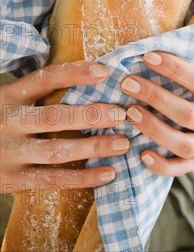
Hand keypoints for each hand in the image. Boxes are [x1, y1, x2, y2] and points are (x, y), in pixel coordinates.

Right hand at [1, 61, 128, 190]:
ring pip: (56, 150)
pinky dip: (83, 178)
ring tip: (123, 143)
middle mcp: (10, 122)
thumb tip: (91, 74)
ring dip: (93, 147)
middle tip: (121, 114)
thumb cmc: (0, 119)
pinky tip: (108, 173)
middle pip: (54, 117)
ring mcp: (11, 153)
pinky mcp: (14, 180)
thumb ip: (38, 91)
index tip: (105, 71)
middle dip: (90, 115)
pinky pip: (53, 180)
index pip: (45, 79)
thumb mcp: (10, 98)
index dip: (75, 74)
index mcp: (10, 96)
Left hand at [121, 51, 193, 175]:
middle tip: (128, 83)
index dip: (174, 68)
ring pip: (182, 144)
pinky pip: (180, 169)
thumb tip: (151, 49)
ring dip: (152, 128)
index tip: (148, 56)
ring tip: (129, 112)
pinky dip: (160, 165)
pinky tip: (141, 152)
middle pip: (187, 114)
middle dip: (155, 97)